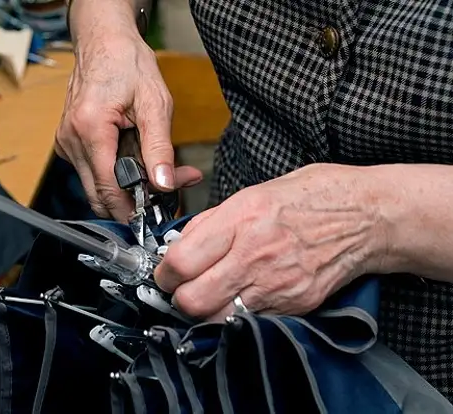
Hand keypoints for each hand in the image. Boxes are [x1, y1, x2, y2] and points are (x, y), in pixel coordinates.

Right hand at [55, 30, 201, 221]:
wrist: (104, 41)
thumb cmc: (127, 64)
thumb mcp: (155, 104)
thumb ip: (160, 148)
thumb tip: (164, 183)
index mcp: (90, 128)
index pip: (107, 188)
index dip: (131, 208)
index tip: (153, 215)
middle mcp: (71, 139)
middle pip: (98, 194)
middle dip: (130, 203)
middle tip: (161, 197)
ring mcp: (66, 142)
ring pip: (94, 186)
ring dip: (123, 189)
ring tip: (153, 174)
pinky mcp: (69, 142)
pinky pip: (90, 171)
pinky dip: (112, 174)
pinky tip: (132, 161)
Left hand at [154, 164, 389, 319]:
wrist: (365, 216)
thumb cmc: (310, 197)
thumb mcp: (252, 192)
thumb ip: (211, 223)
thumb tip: (179, 246)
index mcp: (241, 219)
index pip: (181, 263)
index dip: (164, 274)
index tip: (166, 274)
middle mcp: (256, 255)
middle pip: (193, 301)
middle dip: (178, 298)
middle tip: (182, 288)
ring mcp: (277, 285)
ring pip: (217, 319)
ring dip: (205, 312)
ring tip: (210, 295)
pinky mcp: (295, 306)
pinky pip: (249, 321)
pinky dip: (235, 316)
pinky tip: (240, 298)